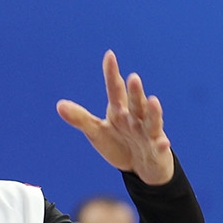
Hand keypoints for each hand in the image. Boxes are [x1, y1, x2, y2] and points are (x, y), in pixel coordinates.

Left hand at [58, 50, 175, 186]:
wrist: (141, 166)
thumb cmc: (118, 143)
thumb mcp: (97, 132)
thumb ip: (80, 118)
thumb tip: (59, 105)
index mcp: (119, 110)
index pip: (115, 90)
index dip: (112, 74)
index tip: (109, 55)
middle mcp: (135, 118)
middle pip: (135, 103)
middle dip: (135, 91)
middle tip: (133, 77)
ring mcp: (148, 133)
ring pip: (151, 121)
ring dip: (153, 112)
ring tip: (154, 101)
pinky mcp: (157, 150)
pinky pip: (160, 147)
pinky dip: (162, 144)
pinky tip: (164, 142)